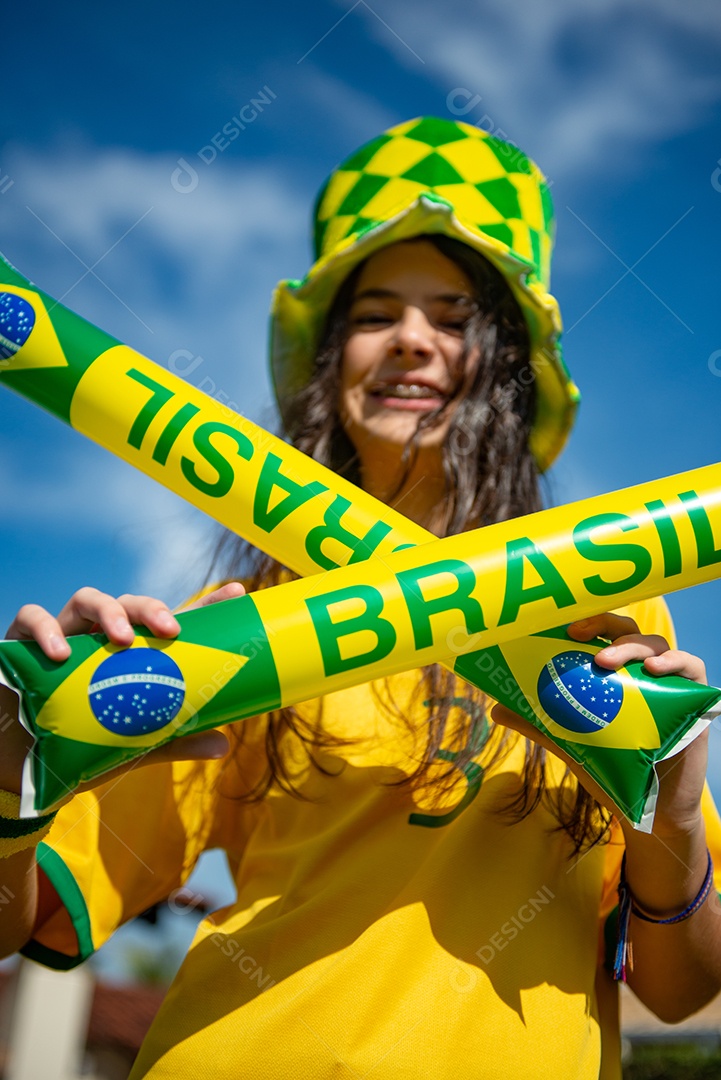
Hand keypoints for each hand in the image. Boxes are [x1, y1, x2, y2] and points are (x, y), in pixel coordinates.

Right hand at [1, 582, 245, 797]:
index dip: (204, 604)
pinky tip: (59, 652)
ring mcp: (63, 634)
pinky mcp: (23, 642)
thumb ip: (172, 740)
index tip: (237, 594)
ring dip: (109, 612)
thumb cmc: (78, 745)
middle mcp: (98, 637)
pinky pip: (32, 616)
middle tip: (170, 630)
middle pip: (129, 603)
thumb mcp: (130, 745)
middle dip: (152, 608)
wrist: (21, 764)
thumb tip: (222, 745)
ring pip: (87, 598)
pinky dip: (46, 629)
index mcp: (130, 654)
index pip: (169, 622)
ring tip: (120, 640)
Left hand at [491, 613, 708, 834]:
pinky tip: (656, 669)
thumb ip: (539, 723)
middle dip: (602, 624)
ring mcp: (669, 682)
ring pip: (655, 644)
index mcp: (613, 673)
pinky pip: (692, 667)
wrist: (649, 809)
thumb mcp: (570, 743)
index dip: (584, 621)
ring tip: (606, 661)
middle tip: (577, 635)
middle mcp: (641, 671)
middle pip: (626, 629)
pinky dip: (675, 661)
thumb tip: (496, 708)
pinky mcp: (694, 699)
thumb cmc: (613, 769)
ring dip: (630, 646)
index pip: (601, 632)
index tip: (560, 624)